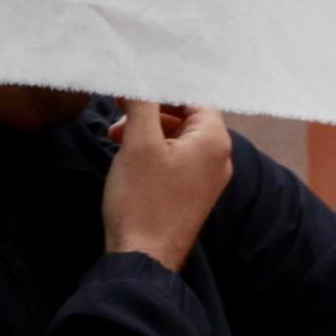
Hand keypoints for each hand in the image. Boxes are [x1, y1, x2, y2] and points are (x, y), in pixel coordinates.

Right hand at [102, 101, 231, 269]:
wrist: (143, 260)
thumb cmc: (143, 199)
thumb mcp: (138, 143)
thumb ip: (142, 102)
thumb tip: (137, 75)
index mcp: (215, 140)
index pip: (192, 96)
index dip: (160, 89)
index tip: (131, 90)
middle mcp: (220, 157)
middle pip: (186, 117)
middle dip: (150, 113)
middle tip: (118, 119)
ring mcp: (208, 180)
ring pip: (179, 140)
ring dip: (148, 133)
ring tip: (116, 139)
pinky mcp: (193, 196)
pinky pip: (178, 162)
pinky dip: (154, 153)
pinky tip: (129, 160)